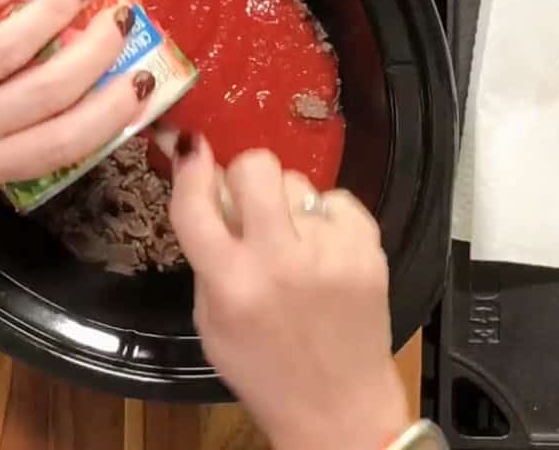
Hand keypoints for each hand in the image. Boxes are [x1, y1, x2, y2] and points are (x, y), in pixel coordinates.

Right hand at [165, 131, 408, 449]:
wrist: (338, 408)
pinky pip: (337, 199)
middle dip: (245, 175)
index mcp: (231, 283)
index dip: (189, 166)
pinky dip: (326, 217)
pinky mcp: (368, 250)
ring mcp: (329, 252)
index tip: (193, 149)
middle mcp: (279, 261)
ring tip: (292, 240)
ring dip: (286, 203)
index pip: (196, 202)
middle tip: (249, 200)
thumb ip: (207, 257)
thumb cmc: (262, 369)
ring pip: (298, 181)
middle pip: (255, 167)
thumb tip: (207, 189)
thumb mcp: (211, 320)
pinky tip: (323, 249)